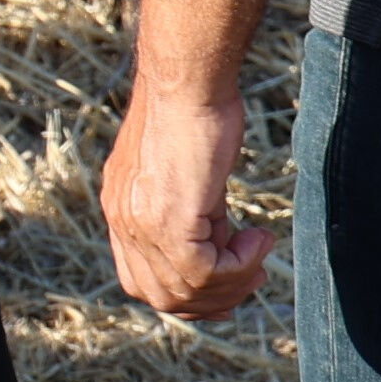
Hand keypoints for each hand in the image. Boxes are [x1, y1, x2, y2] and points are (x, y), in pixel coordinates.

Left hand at [105, 77, 274, 320]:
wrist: (187, 82)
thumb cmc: (194, 113)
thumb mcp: (188, 176)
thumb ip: (194, 217)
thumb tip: (221, 249)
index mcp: (121, 208)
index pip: (140, 280)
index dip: (184, 296)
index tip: (224, 289)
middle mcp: (123, 220)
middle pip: (161, 296)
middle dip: (212, 299)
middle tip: (251, 275)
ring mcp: (141, 223)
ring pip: (185, 291)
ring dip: (233, 283)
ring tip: (259, 253)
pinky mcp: (169, 220)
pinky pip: (205, 273)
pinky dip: (240, 267)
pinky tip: (259, 239)